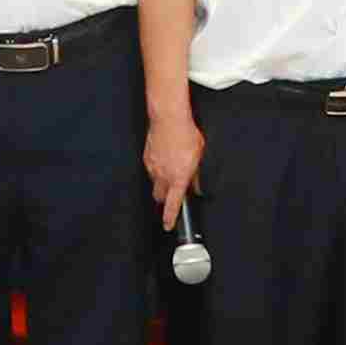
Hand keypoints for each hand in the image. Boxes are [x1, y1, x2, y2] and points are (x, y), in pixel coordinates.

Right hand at [143, 112, 204, 231]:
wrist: (168, 119)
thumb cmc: (186, 134)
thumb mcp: (199, 156)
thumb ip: (196, 175)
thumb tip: (195, 185)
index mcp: (178, 178)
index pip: (173, 205)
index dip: (169, 218)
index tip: (167, 225)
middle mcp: (163, 175)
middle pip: (159, 197)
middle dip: (164, 198)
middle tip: (171, 193)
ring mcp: (153, 167)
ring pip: (154, 183)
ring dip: (161, 182)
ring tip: (170, 170)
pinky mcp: (146, 158)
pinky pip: (150, 170)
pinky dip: (157, 169)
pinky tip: (164, 159)